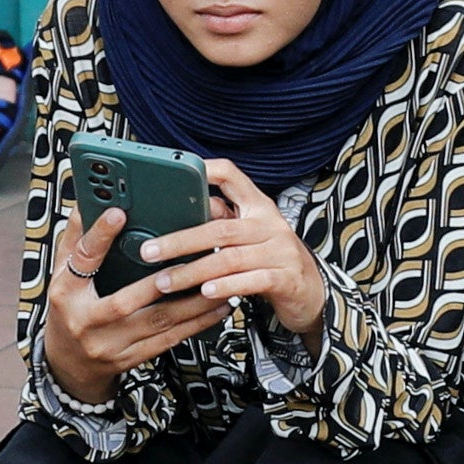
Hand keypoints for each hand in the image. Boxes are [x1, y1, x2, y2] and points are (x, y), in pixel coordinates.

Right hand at [41, 209, 234, 399]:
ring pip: (156, 322)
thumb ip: (78, 238)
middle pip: (126, 300)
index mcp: (66, 292)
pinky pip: (167, 341)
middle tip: (196, 260)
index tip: (118, 213)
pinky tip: (216, 310)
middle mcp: (86, 321)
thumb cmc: (69, 310)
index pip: (82, 260)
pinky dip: (195, 324)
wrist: (69, 364)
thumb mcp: (64, 272)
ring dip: (193, 304)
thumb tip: (89, 200)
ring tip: (218, 283)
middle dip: (165, 281)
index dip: (99, 236)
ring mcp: (109, 344)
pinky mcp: (130, 358)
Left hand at [160, 161, 327, 341]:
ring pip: (230, 258)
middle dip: (180, 241)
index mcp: (258, 207)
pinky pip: (252, 280)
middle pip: (220, 228)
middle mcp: (270, 225)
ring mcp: (281, 251)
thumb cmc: (273, 261)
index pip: (232, 176)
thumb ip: (221, 223)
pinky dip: (226, 287)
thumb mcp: (250, 236)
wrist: (312, 292)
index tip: (177, 173)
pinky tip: (205, 292)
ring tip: (166, 282)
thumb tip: (177, 216)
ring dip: (193, 271)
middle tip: (150, 252)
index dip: (206, 171)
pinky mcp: (286, 278)